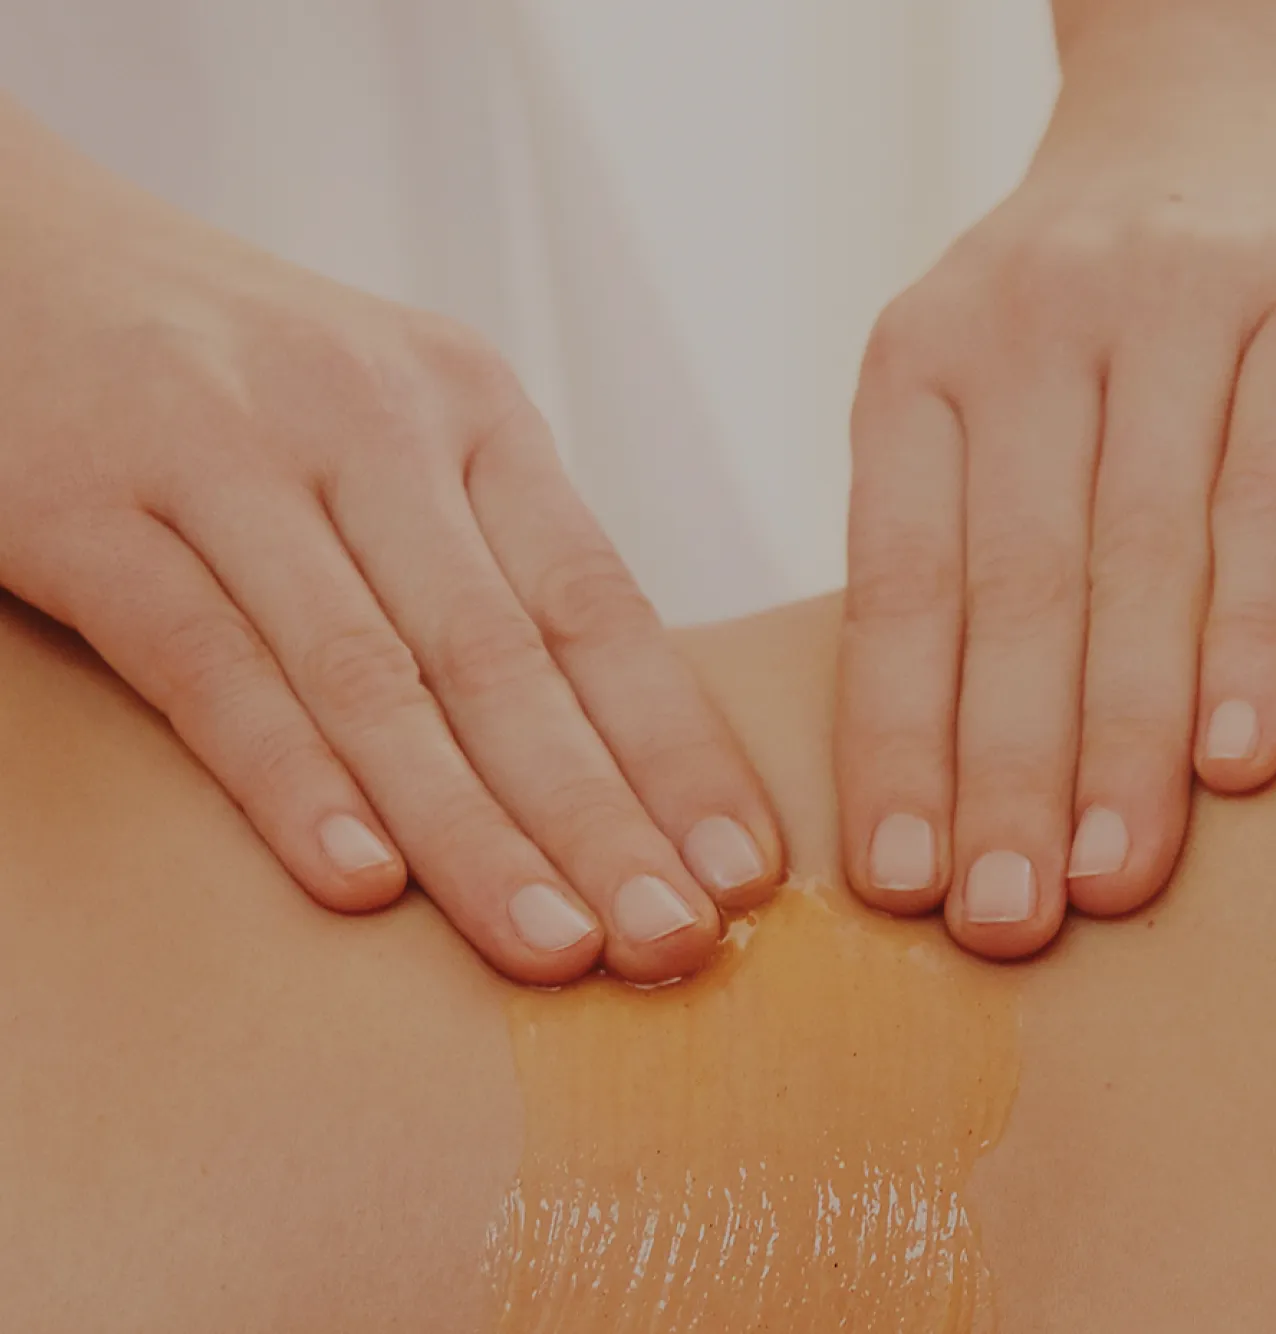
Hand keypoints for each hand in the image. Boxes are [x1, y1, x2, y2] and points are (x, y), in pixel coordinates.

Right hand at [0, 101, 782, 983]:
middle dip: (598, 815)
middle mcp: (371, 424)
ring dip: (470, 828)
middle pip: (506, 657)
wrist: (36, 253)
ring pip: (373, 678)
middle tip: (671, 943)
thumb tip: (608, 745)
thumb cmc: (249, 378)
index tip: (739, 870)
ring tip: (551, 945)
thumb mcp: (398, 430)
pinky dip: (290, 781)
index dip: (675, 747)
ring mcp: (228, 458)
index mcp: (471, 411)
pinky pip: (209, 668)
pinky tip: (360, 882)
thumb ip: (487, 562)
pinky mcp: (91, 507)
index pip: (598, 606)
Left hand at [838, 2, 1275, 956]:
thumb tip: (931, 755)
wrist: (1205, 112)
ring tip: (1108, 877)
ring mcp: (1171, 311)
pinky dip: (1259, 635)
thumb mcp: (961, 389)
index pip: (896, 585)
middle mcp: (1028, 331)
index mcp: (915, 368)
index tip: (896, 879)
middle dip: (1004, 772)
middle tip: (1001, 922)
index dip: (896, 740)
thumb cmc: (1063, 312)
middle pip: (1012, 590)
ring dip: (1124, 738)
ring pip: (1142, 557)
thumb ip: (942, 536)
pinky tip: (1235, 761)